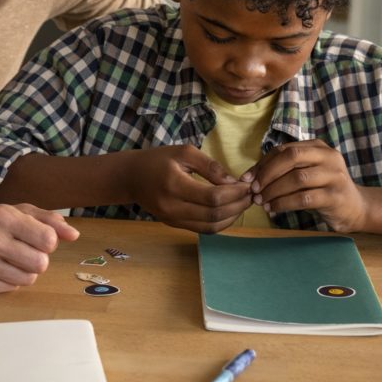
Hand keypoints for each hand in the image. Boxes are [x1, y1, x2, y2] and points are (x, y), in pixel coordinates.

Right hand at [0, 203, 78, 293]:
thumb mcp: (17, 212)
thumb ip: (47, 220)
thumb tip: (74, 235)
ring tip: (10, 259)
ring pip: (28, 279)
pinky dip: (9, 280)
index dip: (48, 242)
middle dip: (38, 259)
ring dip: (25, 271)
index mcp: (3, 218)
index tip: (38, 239)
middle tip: (25, 251)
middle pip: (41, 264)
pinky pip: (11, 289)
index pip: (48, 239)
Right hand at [123, 145, 251, 232]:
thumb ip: (209, 166)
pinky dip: (220, 223)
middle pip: (214, 214)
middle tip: (250, 195)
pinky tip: (230, 211)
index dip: (234, 193)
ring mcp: (173, 219)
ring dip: (232, 217)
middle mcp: (172, 207)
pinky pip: (203, 229)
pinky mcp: (175, 225)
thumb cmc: (158, 160)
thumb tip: (233, 182)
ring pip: (210, 226)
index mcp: (174, 184)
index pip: (212, 197)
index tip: (247, 184)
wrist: (131, 177)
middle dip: (237, 206)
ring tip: (243, 203)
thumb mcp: (183, 152)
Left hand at [246, 140, 367, 232]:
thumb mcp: (305, 174)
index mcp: (317, 147)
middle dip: (267, 174)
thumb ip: (283, 170)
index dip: (263, 163)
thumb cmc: (323, 190)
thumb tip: (250, 177)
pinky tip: (274, 209)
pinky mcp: (335, 196)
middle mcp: (328, 157)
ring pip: (297, 178)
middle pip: (291, 157)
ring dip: (274, 191)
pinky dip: (284, 203)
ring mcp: (334, 176)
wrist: (356, 208)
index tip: (247, 179)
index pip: (284, 149)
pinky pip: (304, 198)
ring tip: (261, 202)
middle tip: (254, 190)